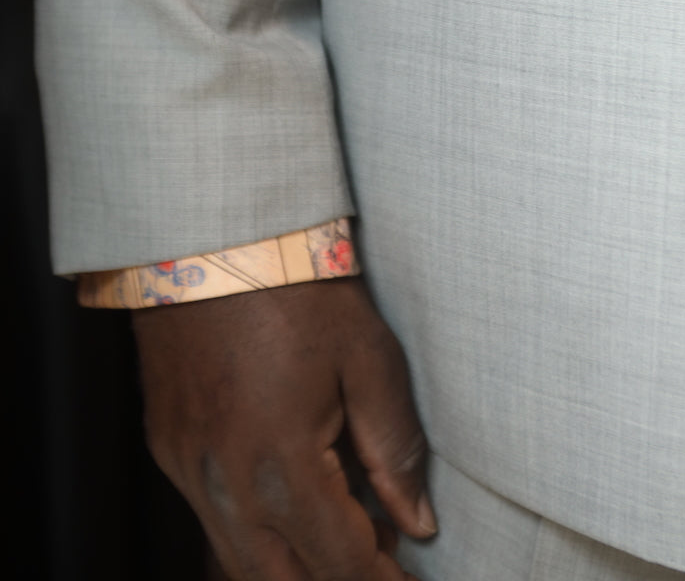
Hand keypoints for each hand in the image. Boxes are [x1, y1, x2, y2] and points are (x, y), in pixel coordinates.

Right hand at [132, 277, 435, 579]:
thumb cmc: (295, 286)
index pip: (341, 568)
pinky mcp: (171, 447)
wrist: (211, 234)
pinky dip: (258, 535)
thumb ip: (394, 448)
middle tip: (386, 567)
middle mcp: (226, 484)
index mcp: (282, 466)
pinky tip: (298, 504)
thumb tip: (417, 521)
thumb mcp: (368, 356)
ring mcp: (190, 469)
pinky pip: (214, 521)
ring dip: (295, 569)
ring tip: (352, 538)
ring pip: (242, 564)